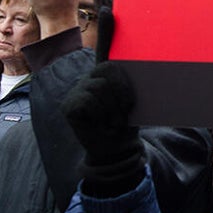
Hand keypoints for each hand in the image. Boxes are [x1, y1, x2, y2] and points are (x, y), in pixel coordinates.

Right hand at [61, 61, 145, 196]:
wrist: (116, 149)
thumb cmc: (125, 124)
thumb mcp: (133, 103)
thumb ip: (131, 87)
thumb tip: (144, 76)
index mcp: (105, 76)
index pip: (110, 63)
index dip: (121, 76)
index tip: (130, 101)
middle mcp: (88, 80)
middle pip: (105, 71)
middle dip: (121, 93)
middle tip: (124, 113)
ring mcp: (76, 92)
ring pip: (98, 86)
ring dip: (112, 108)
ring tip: (114, 122)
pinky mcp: (68, 106)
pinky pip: (86, 100)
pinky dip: (99, 113)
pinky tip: (100, 124)